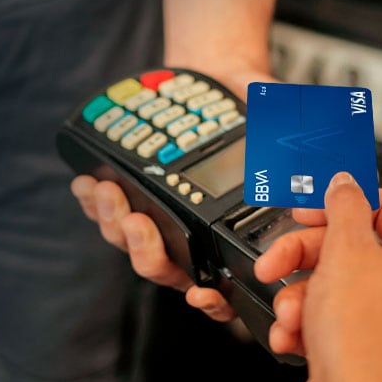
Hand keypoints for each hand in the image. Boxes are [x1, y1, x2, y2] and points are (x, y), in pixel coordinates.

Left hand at [69, 55, 277, 322]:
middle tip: (138, 220)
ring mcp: (159, 223)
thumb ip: (278, 140)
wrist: (215, 79)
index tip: (200, 293)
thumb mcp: (269, 121)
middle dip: (146, 250)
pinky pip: (109, 216)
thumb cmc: (244, 108)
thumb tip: (295, 148)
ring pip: (131, 245)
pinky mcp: (131, 202)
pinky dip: (94, 205)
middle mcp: (191, 239)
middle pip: (163, 268)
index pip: (223, 289)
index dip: (212, 303)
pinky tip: (86, 184)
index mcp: (228, 236)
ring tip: (107, 191)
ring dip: (114, 224)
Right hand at [254, 172, 381, 381]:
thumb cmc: (364, 342)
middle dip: (301, 257)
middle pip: (346, 246)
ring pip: (329, 282)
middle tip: (272, 262)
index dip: (336, 204)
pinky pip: (326, 315)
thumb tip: (345, 182)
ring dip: (297, 296)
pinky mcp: (361, 341)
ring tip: (290, 315)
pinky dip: (303, 322)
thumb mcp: (346, 254)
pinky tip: (292, 334)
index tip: (303, 209)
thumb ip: (343, 209)